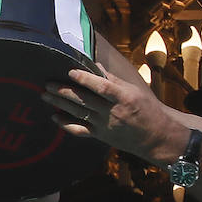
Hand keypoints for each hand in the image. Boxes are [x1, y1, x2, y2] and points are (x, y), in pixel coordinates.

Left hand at [42, 68, 173, 160]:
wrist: (156, 136)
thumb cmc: (145, 108)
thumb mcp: (133, 90)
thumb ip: (113, 79)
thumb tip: (95, 66)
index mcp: (124, 97)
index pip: (102, 87)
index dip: (85, 79)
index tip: (70, 71)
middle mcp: (113, 112)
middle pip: (85, 100)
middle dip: (64, 92)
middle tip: (48, 84)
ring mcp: (105, 125)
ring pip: (79, 113)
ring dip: (60, 104)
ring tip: (45, 96)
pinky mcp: (101, 135)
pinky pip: (81, 130)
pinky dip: (66, 124)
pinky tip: (55, 117)